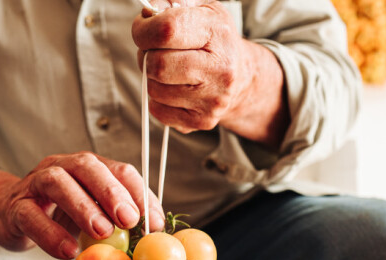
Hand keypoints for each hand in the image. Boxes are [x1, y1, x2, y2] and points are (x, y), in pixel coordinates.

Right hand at [0, 153, 164, 259]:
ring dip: (83, 206)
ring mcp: (35, 183)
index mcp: (88, 168)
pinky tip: (68, 251)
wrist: (5, 216)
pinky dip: (50, 233)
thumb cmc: (58, 217)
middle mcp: (62, 166)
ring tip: (102, 233)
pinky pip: (30, 216)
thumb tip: (155, 240)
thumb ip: (117, 222)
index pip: (119, 170)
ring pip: (57, 182)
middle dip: (112, 192)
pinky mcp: (15, 207)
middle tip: (130, 220)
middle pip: (88, 167)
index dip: (139, 194)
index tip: (155, 223)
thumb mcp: (91, 216)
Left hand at [132, 1, 251, 132]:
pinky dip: (158, 99)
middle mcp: (220, 69)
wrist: (242, 77)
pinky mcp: (201, 120)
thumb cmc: (214, 41)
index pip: (167, 29)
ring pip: (153, 89)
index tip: (143, 29)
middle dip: (146, 55)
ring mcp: (211, 99)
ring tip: (168, 69)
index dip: (144, 29)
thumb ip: (173, 1)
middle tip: (154, 50)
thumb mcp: (201, 9)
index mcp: (218, 34)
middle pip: (157, 64)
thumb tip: (147, 10)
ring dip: (151, 78)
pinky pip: (158, 110)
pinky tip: (173, 88)